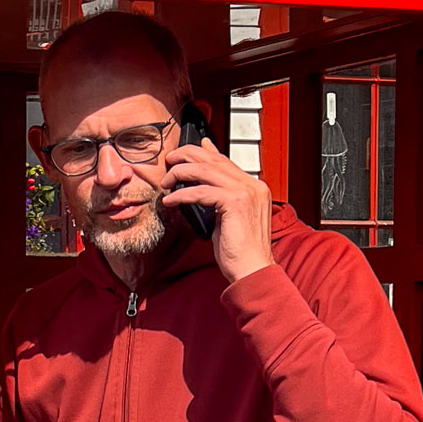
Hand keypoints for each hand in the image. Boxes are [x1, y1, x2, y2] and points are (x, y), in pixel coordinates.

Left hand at [162, 134, 273, 286]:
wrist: (253, 270)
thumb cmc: (241, 251)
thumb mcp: (229, 218)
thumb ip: (220, 197)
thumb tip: (206, 185)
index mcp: (255, 187)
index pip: (225, 161)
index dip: (204, 153)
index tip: (186, 151)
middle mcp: (253, 186)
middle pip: (214, 160)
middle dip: (188, 156)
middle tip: (170, 161)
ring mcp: (246, 192)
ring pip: (205, 171)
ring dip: (180, 174)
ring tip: (166, 182)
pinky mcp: (235, 203)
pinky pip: (201, 192)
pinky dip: (182, 194)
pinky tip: (171, 200)